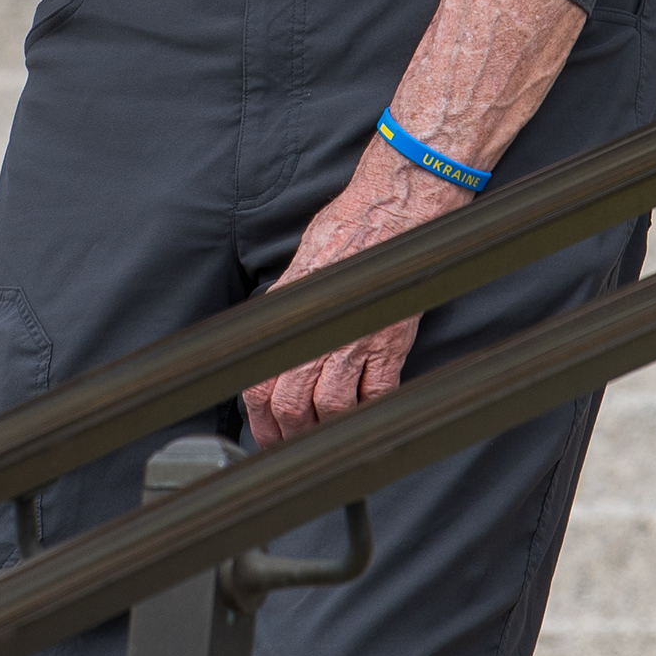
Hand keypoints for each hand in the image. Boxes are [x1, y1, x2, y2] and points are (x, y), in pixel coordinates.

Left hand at [241, 149, 471, 445]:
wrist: (395, 209)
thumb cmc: (348, 228)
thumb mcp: (300, 265)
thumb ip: (287, 304)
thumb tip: (273, 334)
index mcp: (289, 314)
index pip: (261, 384)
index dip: (261, 421)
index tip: (266, 436)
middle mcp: (318, 331)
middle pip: (293, 405)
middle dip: (291, 434)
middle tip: (295, 447)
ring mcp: (355, 340)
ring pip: (333, 408)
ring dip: (329, 428)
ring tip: (330, 436)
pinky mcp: (391, 342)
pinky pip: (379, 394)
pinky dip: (373, 411)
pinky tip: (369, 414)